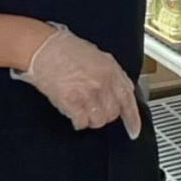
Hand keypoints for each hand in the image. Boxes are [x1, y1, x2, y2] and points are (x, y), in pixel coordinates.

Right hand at [14, 27, 141, 137]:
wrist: (46, 49)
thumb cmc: (69, 51)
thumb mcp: (100, 57)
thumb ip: (114, 75)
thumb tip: (122, 90)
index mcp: (111, 70)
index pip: (128, 99)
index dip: (133, 118)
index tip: (133, 131)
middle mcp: (102, 83)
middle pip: (113, 114)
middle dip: (105, 114)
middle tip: (95, 108)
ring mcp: (88, 93)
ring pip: (98, 121)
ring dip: (91, 119)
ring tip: (82, 108)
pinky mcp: (71, 102)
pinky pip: (81, 122)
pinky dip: (78, 121)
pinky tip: (74, 112)